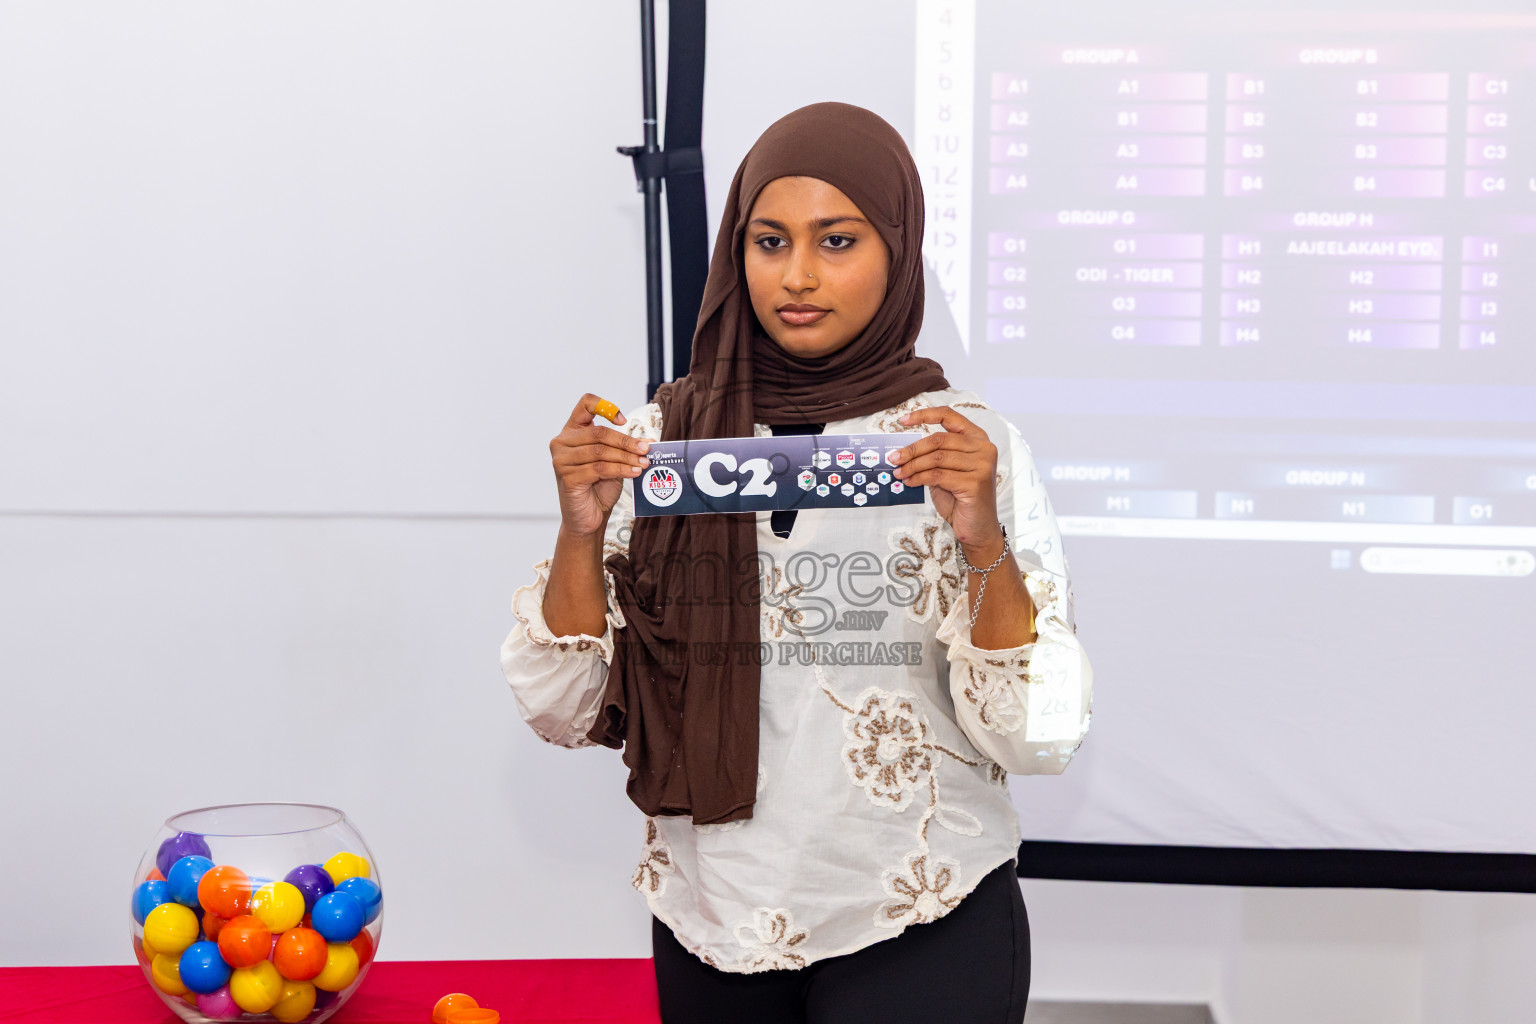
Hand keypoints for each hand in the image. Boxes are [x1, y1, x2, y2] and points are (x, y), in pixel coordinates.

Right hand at [549, 394, 650, 538]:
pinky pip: (600, 468)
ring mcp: (561, 460)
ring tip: (644, 463)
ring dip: (627, 456)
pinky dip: (621, 469)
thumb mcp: (612, 461)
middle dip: (626, 441)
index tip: (623, 421)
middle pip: (599, 432)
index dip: (606, 407)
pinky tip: (634, 472)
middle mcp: (562, 443)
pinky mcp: (567, 477)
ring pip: (601, 451)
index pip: (584, 405)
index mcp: (571, 432)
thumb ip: (623, 447)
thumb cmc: (598, 488)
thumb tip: (648, 441)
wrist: (588, 518)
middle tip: (647, 449)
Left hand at [890, 407, 1004, 559]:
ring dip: (912, 465)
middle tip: (893, 458)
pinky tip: (909, 482)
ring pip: (936, 458)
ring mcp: (982, 465)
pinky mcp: (975, 483)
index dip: (924, 415)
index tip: (903, 420)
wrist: (977, 528)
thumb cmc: (960, 498)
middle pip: (939, 439)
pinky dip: (919, 478)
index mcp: (978, 438)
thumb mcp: (946, 471)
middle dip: (912, 449)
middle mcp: (984, 448)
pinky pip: (938, 475)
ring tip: (899, 473)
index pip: (950, 416)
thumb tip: (902, 450)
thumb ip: (933, 456)